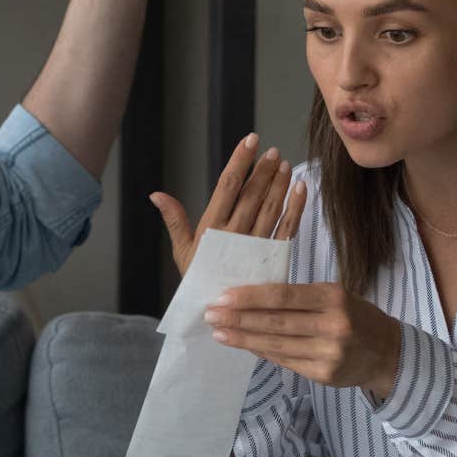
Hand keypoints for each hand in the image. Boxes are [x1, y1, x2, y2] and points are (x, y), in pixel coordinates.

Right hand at [151, 133, 305, 277]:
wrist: (219, 315)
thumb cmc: (198, 280)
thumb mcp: (182, 251)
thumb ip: (174, 219)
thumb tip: (156, 194)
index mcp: (211, 229)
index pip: (227, 186)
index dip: (239, 161)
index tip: (249, 141)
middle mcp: (235, 235)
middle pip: (252, 194)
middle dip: (263, 170)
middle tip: (272, 150)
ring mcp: (256, 246)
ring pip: (271, 208)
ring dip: (279, 184)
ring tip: (284, 164)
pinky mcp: (273, 258)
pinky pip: (288, 229)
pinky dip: (296, 207)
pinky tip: (300, 188)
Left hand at [205, 284, 403, 402]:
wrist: (387, 352)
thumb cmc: (354, 316)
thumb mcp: (334, 296)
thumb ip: (298, 299)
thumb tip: (250, 301)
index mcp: (333, 297)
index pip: (283, 296)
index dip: (250, 298)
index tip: (222, 297)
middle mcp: (333, 325)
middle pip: (275, 323)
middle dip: (238, 319)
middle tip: (210, 315)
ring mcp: (328, 353)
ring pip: (276, 346)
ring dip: (243, 339)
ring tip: (219, 333)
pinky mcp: (324, 376)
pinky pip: (285, 362)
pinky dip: (262, 353)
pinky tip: (245, 346)